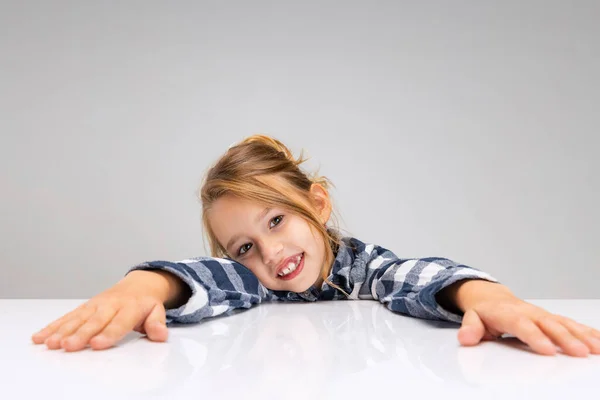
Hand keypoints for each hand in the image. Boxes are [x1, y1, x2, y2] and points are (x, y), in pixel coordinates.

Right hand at [31, 273, 169, 351]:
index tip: (97, 344)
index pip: (118, 323)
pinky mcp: (84, 307)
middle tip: (69, 345)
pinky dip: (53, 326)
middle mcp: (109, 306)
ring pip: (77, 319)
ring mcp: (94, 306)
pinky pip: (67, 317)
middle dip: (81, 334)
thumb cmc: (145, 304)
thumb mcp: (157, 310)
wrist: (138, 285)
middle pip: (94, 322)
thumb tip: (160, 334)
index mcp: (129, 308)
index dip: (108, 334)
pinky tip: (41, 336)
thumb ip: (157, 323)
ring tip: (51, 343)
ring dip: (62, 331)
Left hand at [458, 296, 599, 356]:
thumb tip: (465, 338)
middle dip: (565, 338)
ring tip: (596, 348)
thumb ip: (470, 328)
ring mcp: (542, 314)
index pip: (522, 325)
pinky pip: (572, 324)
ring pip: (564, 323)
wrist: (492, 297)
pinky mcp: (552, 318)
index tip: (547, 350)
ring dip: (582, 335)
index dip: (535, 337)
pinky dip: (587, 332)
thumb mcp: (472, 317)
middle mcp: (529, 312)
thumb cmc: (484, 311)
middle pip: (549, 324)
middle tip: (579, 352)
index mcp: (508, 313)